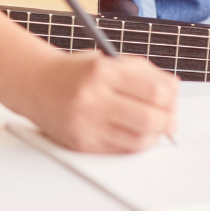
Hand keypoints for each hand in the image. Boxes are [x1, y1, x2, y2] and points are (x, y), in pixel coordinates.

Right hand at [24, 51, 178, 152]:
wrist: (36, 85)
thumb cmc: (76, 72)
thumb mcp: (107, 60)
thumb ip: (142, 72)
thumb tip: (173, 91)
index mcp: (102, 72)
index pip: (155, 91)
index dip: (171, 97)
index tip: (171, 98)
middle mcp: (93, 98)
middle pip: (150, 119)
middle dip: (168, 121)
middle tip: (170, 119)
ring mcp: (87, 123)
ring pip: (139, 139)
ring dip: (154, 135)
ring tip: (153, 126)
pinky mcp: (82, 143)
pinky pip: (121, 150)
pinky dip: (135, 143)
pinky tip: (135, 133)